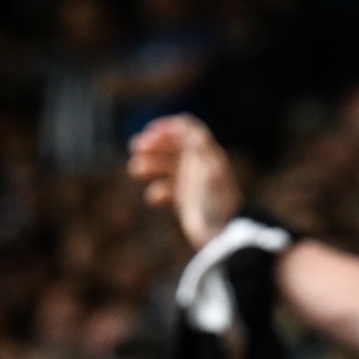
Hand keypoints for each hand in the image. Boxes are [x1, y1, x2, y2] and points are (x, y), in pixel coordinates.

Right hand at [124, 115, 244, 250]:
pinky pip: (166, 190)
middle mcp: (199, 165)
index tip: (149, 132)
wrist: (223, 236)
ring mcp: (191, 183)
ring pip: (166, 167)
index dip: (167, 127)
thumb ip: (199, 145)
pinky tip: (155, 198)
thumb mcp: (211, 170)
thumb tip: (183, 122)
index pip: (185, 130)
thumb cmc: (219, 202)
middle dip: (153, 144)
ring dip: (150, 165)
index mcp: (206, 153)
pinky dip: (157, 191)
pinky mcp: (185, 201)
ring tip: (136, 170)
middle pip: (172, 146)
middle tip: (136, 148)